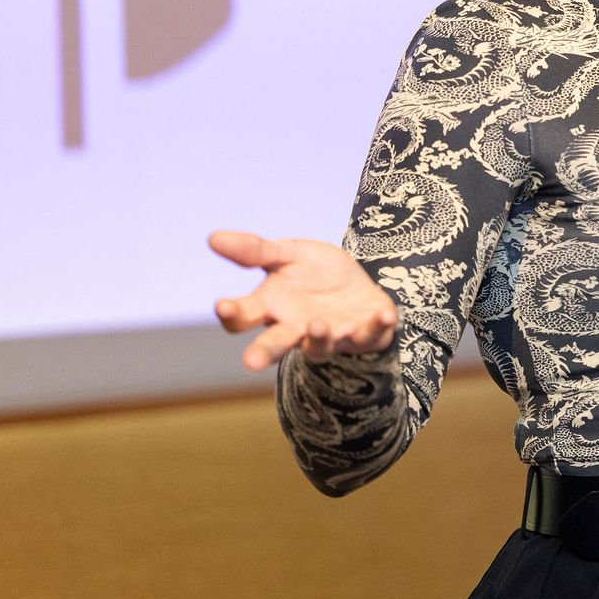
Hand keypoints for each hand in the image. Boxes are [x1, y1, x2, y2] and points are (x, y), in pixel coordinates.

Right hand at [207, 230, 399, 371]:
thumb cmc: (313, 272)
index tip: (224, 305)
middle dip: (263, 352)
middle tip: (250, 361)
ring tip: (317, 324)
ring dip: (318, 338)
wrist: (357, 281)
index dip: (231, 313)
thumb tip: (213, 237)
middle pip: (275, 345)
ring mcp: (330, 335)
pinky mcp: (363, 335)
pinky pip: (370, 336)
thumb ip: (255, 250)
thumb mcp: (287, 253)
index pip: (242, 317)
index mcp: (271, 307)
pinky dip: (376, 327)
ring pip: (320, 347)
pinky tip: (385, 314)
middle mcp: (296, 328)